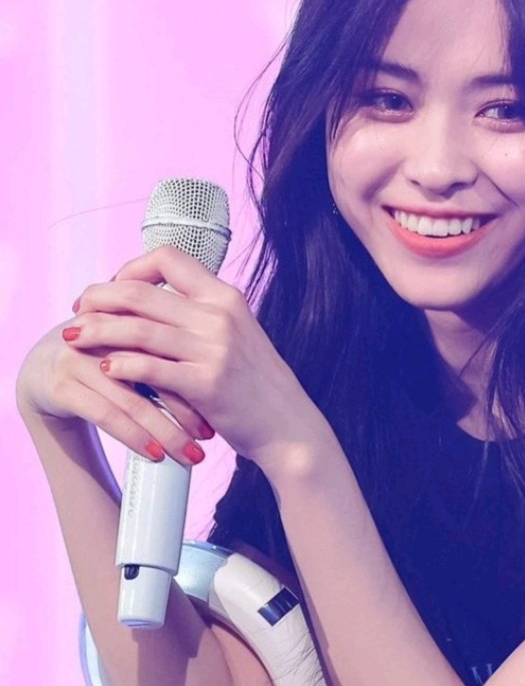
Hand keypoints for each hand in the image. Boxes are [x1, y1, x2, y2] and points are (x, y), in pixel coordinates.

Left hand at [18, 246, 316, 465]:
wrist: (288, 426)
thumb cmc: (257, 385)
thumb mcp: (238, 336)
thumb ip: (201, 317)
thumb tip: (152, 305)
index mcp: (226, 297)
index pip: (167, 258)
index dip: (130, 268)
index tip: (113, 289)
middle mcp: (220, 316)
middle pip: (140, 292)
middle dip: (98, 299)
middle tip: (78, 312)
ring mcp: (214, 349)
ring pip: (137, 329)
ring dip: (97, 332)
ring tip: (74, 339)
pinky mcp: (207, 384)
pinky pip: (150, 368)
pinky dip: (120, 366)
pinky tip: (105, 369)